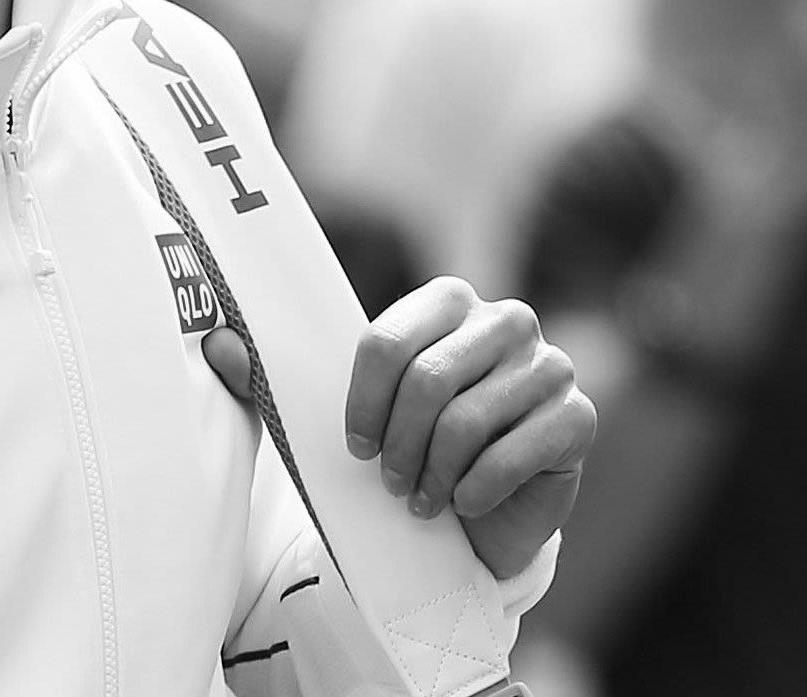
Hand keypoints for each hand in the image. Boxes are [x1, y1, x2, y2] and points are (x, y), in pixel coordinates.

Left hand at [295, 277, 591, 578]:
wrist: (490, 506)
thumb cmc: (420, 446)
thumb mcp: (365, 407)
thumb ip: (294, 376)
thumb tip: (228, 348)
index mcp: (449, 300)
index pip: (386, 343)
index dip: (362, 405)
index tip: (356, 448)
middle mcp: (507, 320)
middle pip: (426, 381)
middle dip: (399, 444)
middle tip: (392, 482)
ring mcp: (550, 365)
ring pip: (464, 422)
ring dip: (434, 474)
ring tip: (424, 498)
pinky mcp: (578, 417)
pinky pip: (509, 456)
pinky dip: (475, 490)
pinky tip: (465, 502)